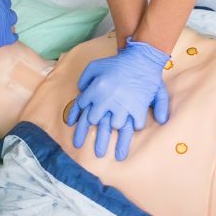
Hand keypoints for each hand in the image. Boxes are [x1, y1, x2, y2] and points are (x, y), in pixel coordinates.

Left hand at [65, 37, 169, 160]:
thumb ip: (85, 78)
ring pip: (114, 127)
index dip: (78, 119)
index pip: (81, 106)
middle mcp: (106, 100)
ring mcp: (123, 106)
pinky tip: (132, 138)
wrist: (140, 59)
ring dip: (114, 140)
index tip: (74, 130)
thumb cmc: (117, 63)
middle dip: (94, 136)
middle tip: (93, 151)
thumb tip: (80, 90)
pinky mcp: (138, 108)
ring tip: (115, 156)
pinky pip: (134, 125)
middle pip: (95, 121)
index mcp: (95, 90)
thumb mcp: (95, 65)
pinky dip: (133, 131)